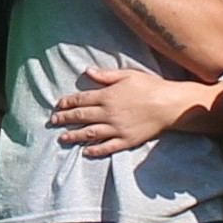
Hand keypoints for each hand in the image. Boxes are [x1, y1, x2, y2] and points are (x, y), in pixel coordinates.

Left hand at [49, 65, 204, 161]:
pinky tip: (86, 151)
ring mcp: (116, 129)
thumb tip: (88, 71)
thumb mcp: (127, 75)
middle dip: (65, 119)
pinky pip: (107, 147)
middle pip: (81, 117)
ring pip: (89, 133)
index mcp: (107, 96)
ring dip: (74, 136)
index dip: (67, 102)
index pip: (81, 100)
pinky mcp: (126, 140)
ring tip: (63, 138)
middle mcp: (108, 113)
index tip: (58, 105)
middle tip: (53, 121)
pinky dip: (95, 150)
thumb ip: (106, 75)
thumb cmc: (150, 86)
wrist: (169, 105)